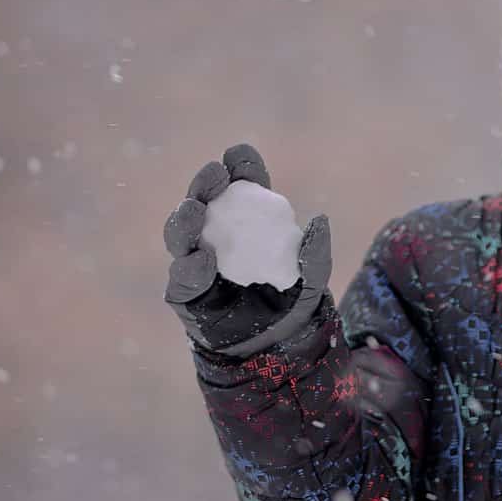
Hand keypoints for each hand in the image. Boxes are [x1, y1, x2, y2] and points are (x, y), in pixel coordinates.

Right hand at [163, 142, 331, 358]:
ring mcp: (196, 260)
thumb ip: (315, 252)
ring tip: (196, 209)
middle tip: (215, 174)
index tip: (239, 155)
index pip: (241, 183)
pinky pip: (182, 277)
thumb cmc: (293, 300)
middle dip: (206, 182)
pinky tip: (204, 258)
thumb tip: (319, 220)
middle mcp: (217, 233)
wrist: (278, 345)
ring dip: (185, 217)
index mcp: (248, 218)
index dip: (239, 166)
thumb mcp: (312, 277)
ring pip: (181, 233)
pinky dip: (190, 265)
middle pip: (205, 200)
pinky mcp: (186, 293)